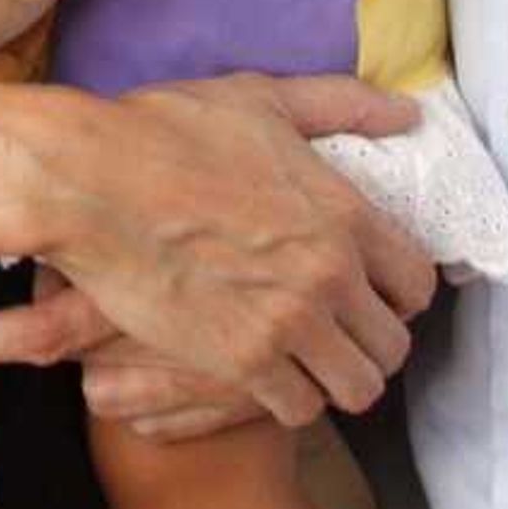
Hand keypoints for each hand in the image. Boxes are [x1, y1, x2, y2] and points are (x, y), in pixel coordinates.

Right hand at [0, 73, 433, 428]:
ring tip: (306, 362)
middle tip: (336, 333)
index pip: (419, 284)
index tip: (370, 293)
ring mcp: (288, 322)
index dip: (399, 294)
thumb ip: (341, 103)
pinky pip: (300, 409)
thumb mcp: (259, 99)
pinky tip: (264, 373)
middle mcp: (330, 273)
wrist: (89, 181)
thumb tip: (407, 111)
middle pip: (394, 347)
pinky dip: (288, 398)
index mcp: (344, 211)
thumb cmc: (167, 132)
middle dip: (369, 343)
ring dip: (334, 379)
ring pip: (357, 389)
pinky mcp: (241, 361)